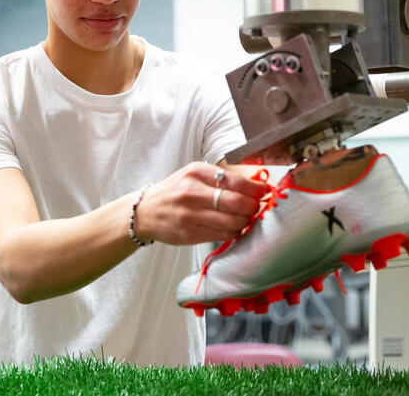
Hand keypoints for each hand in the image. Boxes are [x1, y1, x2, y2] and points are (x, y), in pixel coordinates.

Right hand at [133, 162, 269, 244]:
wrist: (145, 211)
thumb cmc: (173, 192)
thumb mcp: (193, 176)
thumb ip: (219, 179)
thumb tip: (253, 186)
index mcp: (196, 173)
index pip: (235, 181)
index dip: (254, 189)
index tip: (263, 192)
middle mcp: (192, 192)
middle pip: (236, 203)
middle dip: (253, 207)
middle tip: (256, 207)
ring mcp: (189, 215)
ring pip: (231, 222)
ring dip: (245, 222)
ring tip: (245, 218)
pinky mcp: (188, 234)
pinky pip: (221, 235)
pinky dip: (233, 232)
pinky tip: (232, 228)